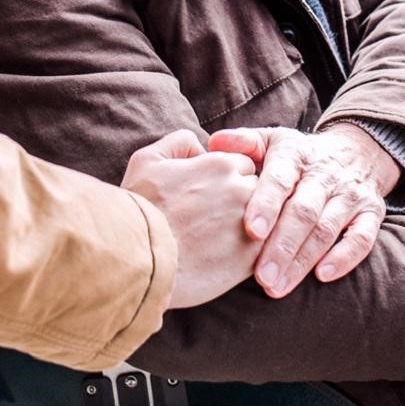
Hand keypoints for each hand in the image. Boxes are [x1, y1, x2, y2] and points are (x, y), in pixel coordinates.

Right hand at [123, 130, 263, 309]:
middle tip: (215, 217)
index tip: (210, 194)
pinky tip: (226, 258)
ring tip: (220, 239)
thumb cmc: (140, 210)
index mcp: (221, 164)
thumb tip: (200, 146)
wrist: (139, 262)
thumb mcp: (147, 161)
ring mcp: (251, 225)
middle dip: (242, 199)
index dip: (227, 178)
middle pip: (256, 189)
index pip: (242, 163)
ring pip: (264, 219)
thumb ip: (179, 143)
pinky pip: (263, 249)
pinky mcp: (251, 259)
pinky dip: (251, 251)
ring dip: (251, 225)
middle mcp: (242, 190)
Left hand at [209, 125, 397, 297]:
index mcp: (294, 154)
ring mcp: (350, 194)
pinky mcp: (372, 213)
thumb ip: (243, 143)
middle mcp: (325, 174)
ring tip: (277, 287)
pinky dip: (344, 258)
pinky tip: (322, 276)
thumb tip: (214, 143)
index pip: (280, 179)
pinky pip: (362, 238)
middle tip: (261, 277)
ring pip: (327, 229)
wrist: (354, 152)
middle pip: (304, 211)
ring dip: (302, 261)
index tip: (251, 231)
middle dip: (282, 246)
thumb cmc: (296, 157)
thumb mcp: (271, 141)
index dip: (266, 204)